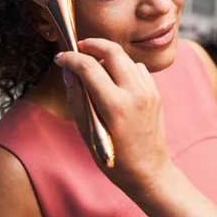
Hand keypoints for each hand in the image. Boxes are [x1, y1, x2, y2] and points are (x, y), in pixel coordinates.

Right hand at [54, 38, 172, 193]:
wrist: (149, 172)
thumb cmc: (115, 159)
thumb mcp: (88, 132)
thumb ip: (77, 99)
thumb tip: (68, 72)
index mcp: (115, 106)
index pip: (89, 67)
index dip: (71, 58)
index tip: (60, 58)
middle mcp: (135, 94)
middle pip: (112, 51)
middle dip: (92, 44)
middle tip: (78, 49)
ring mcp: (148, 92)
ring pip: (126, 58)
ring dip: (108, 56)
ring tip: (94, 67)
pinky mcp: (156, 94)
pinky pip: (138, 69)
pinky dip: (124, 67)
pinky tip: (115, 81)